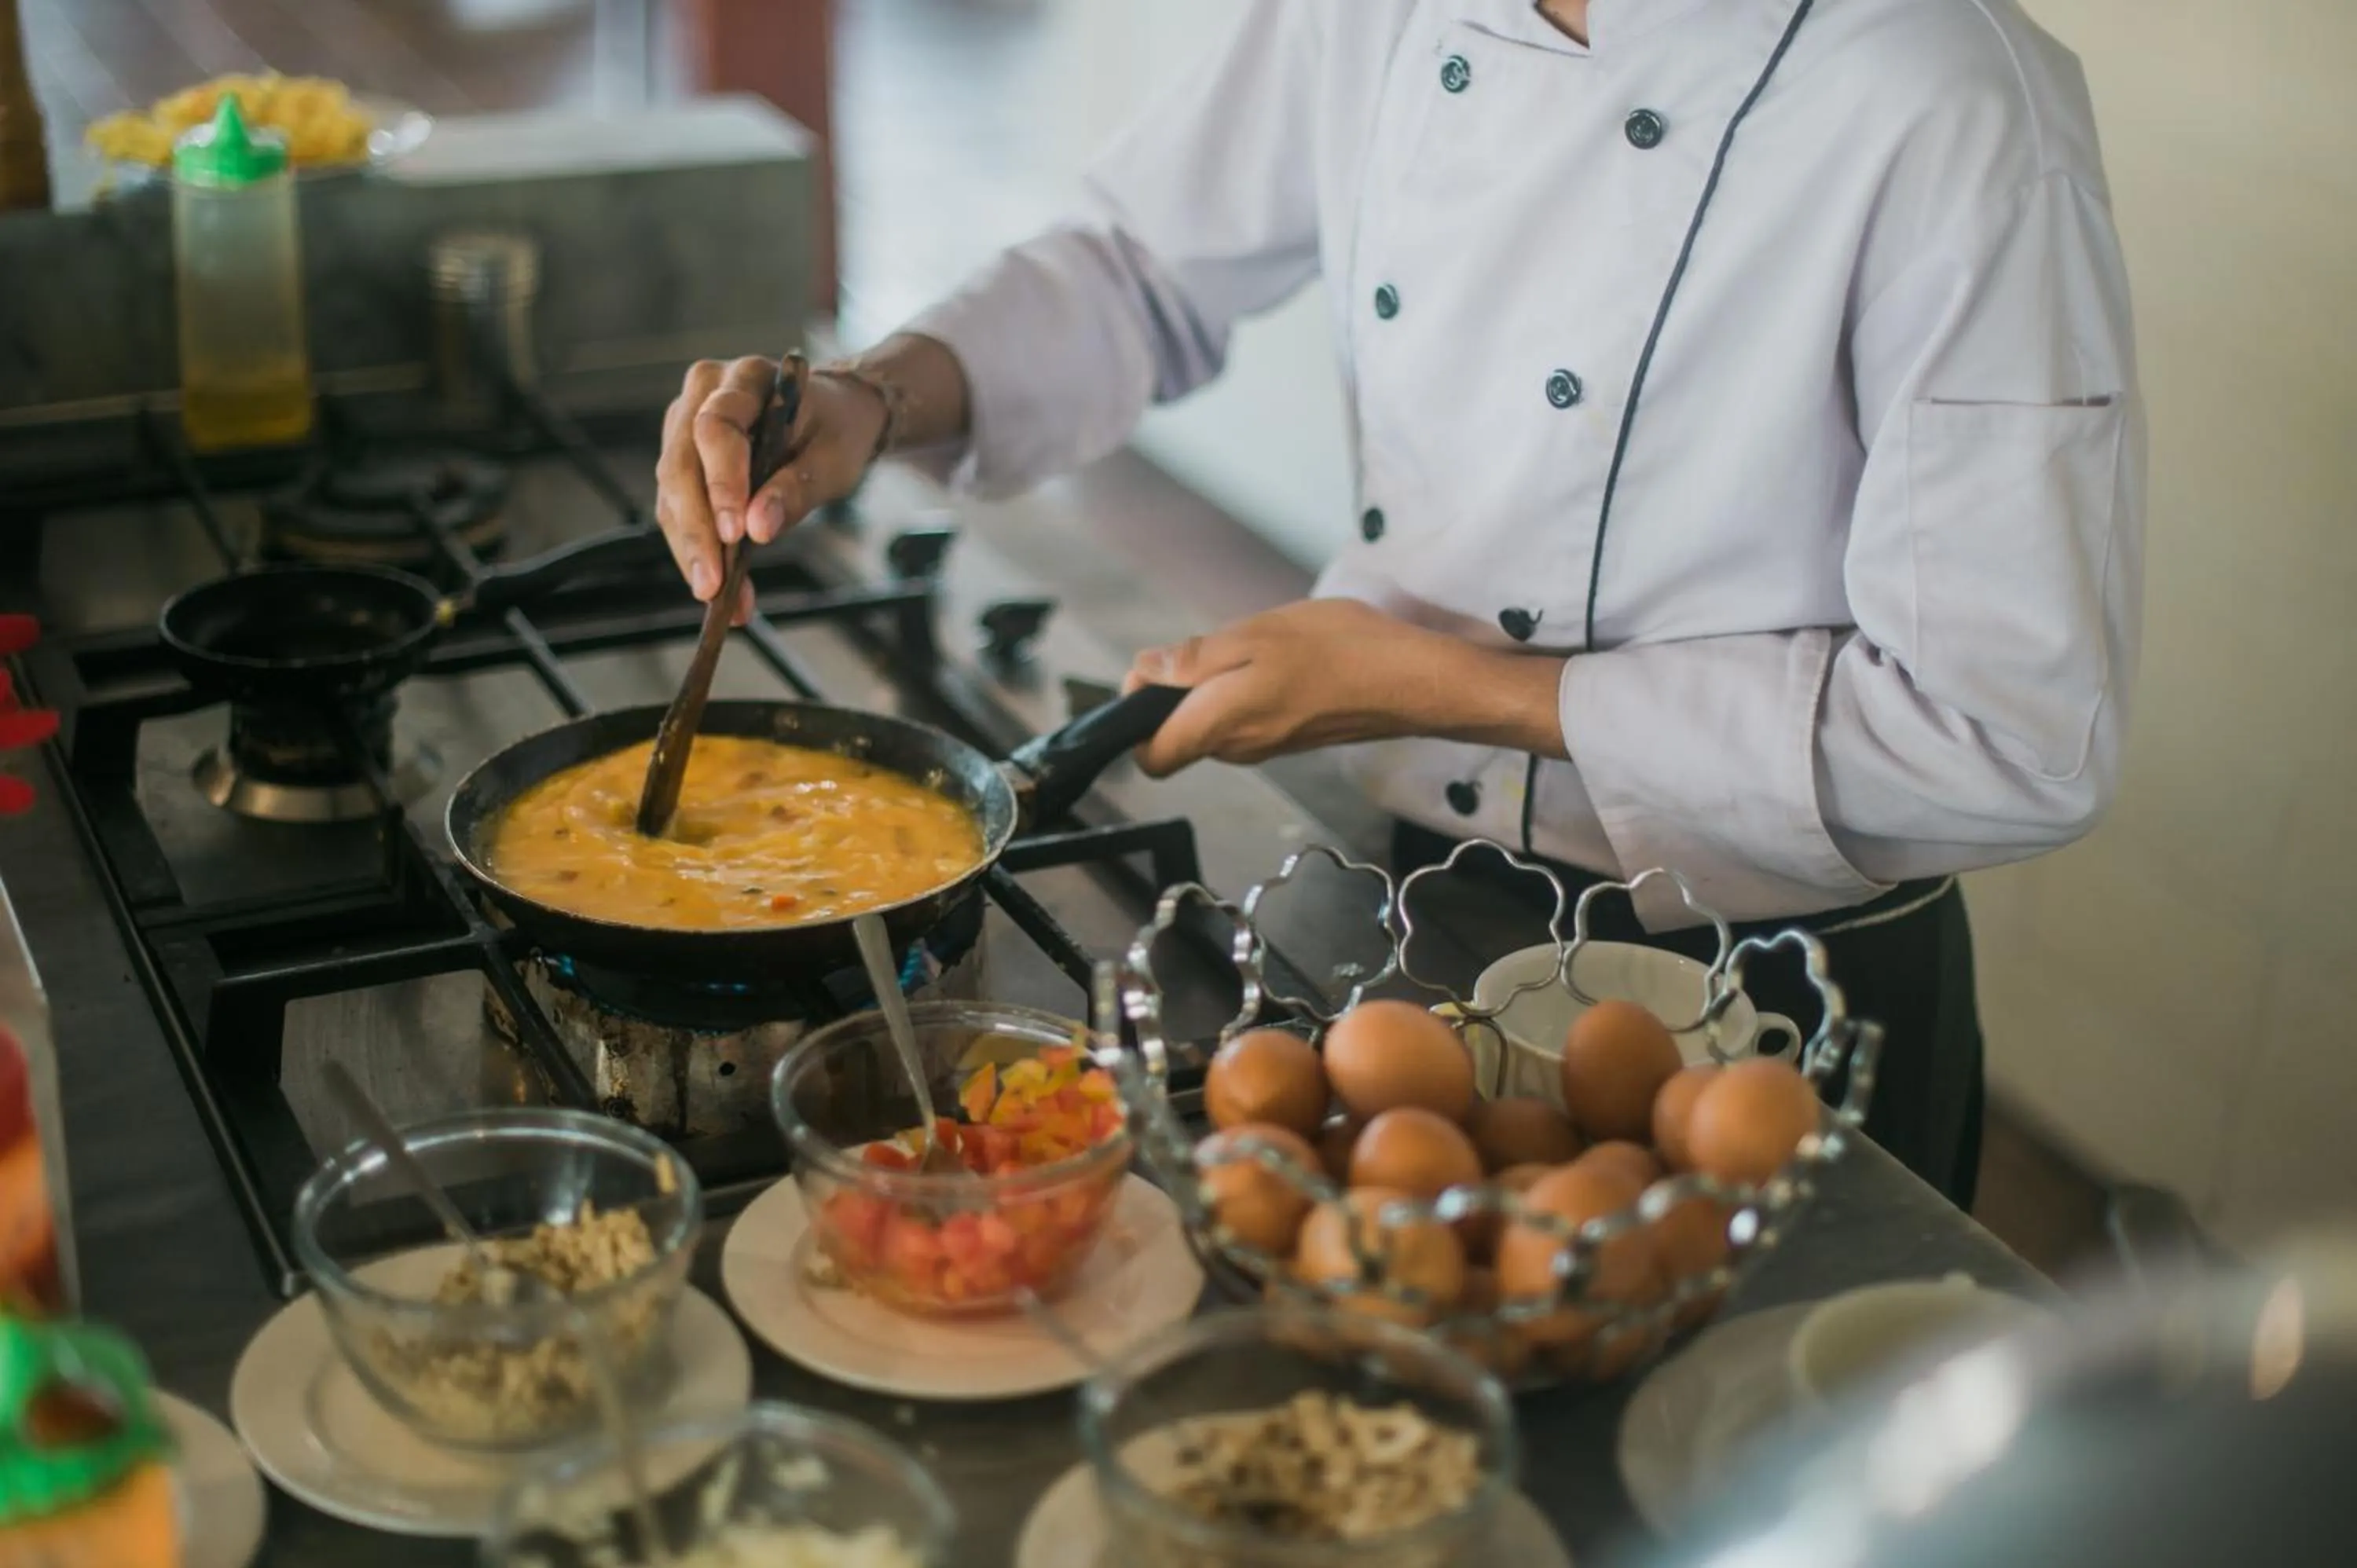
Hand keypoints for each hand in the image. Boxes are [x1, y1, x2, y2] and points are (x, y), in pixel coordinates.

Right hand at [654, 356, 886, 618]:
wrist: (834, 416)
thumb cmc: (836, 430)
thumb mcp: (834, 459)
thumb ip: (797, 490)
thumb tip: (758, 530)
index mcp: (746, 378)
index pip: (717, 426)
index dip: (721, 481)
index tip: (735, 534)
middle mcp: (704, 394)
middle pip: (682, 464)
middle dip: (697, 530)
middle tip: (714, 585)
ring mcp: (685, 425)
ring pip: (673, 493)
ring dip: (692, 550)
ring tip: (719, 597)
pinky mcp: (683, 459)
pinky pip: (678, 508)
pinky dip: (696, 550)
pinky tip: (718, 588)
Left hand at [1121, 600, 1443, 775]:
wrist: (1412, 681)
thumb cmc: (1339, 651)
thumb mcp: (1256, 636)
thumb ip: (1195, 660)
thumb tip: (1145, 672)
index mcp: (1219, 726)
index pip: (1151, 756)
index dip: (1136, 714)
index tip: (1154, 673)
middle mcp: (1237, 748)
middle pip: (1178, 735)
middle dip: (1178, 691)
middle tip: (1214, 646)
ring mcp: (1266, 746)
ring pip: (1213, 722)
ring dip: (1216, 685)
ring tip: (1254, 648)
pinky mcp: (1290, 736)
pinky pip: (1245, 718)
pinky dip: (1246, 689)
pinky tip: (1280, 660)